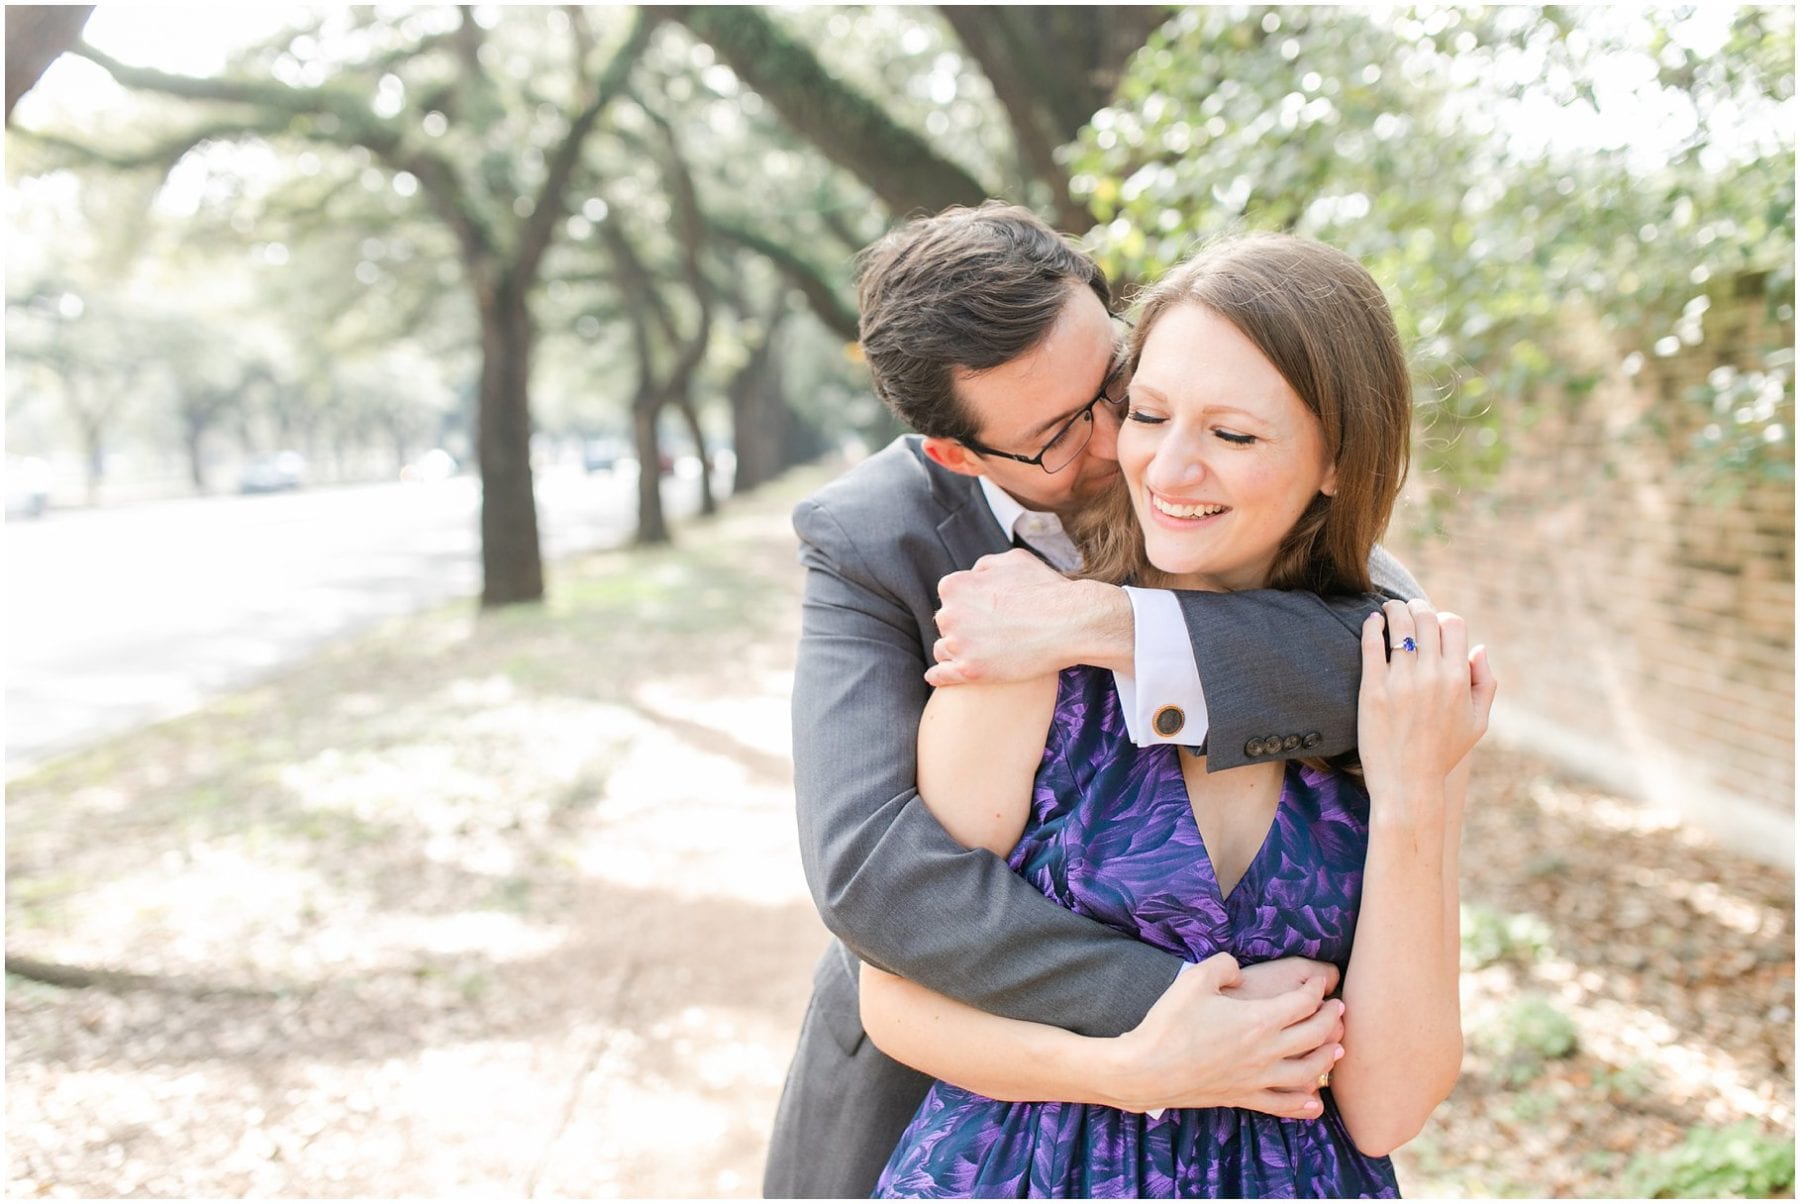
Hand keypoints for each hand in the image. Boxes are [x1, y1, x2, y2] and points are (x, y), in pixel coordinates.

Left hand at [925, 550, 1131, 686]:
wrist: (1070, 622)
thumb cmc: (1046, 589)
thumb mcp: (1013, 559)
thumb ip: (985, 566)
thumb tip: (973, 574)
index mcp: (954, 586)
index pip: (951, 598)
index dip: (969, 606)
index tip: (987, 614)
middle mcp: (949, 614)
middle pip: (947, 623)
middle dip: (963, 627)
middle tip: (991, 633)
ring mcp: (958, 644)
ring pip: (944, 649)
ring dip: (958, 651)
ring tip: (983, 653)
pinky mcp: (970, 671)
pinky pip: (941, 676)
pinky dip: (941, 676)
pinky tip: (946, 675)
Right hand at [1108, 952, 1345, 1117]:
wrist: (1147, 1069)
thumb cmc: (1169, 1023)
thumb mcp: (1195, 978)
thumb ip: (1223, 965)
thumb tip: (1237, 969)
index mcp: (1258, 1019)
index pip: (1302, 1003)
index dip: (1315, 991)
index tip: (1319, 984)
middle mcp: (1265, 1051)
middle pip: (1314, 1035)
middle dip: (1331, 1019)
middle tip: (1338, 1009)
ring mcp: (1256, 1078)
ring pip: (1308, 1071)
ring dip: (1327, 1058)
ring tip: (1338, 1048)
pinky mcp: (1242, 1096)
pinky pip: (1282, 1103)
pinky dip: (1303, 1104)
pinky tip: (1314, 1103)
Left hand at [1356, 600, 1497, 800]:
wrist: (1408, 784)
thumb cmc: (1443, 754)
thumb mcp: (1478, 723)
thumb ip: (1484, 683)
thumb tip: (1479, 647)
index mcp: (1459, 679)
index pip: (1454, 625)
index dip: (1444, 618)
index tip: (1432, 623)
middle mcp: (1432, 676)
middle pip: (1426, 617)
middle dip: (1417, 606)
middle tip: (1407, 607)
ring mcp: (1401, 682)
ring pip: (1398, 624)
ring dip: (1393, 608)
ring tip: (1387, 609)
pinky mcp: (1373, 690)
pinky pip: (1371, 644)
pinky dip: (1371, 626)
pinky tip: (1371, 622)